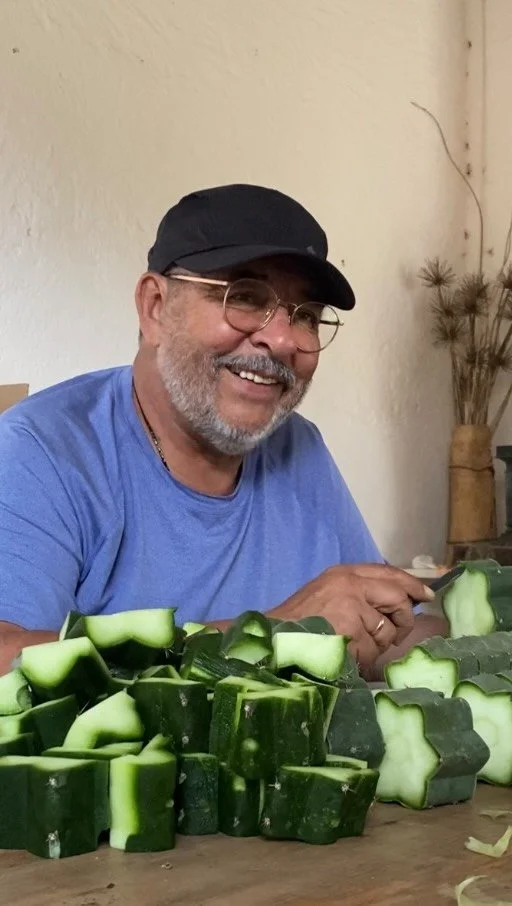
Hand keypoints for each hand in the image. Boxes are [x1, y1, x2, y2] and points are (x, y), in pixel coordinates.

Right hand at [268, 564, 434, 667]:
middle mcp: (349, 583)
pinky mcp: (350, 628)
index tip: (426, 595)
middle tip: (395, 634)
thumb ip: (358, 593)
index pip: (387, 572)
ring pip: (386, 630)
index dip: (410, 584)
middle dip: (402, 619)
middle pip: (397, 597)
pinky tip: (346, 656)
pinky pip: (373, 649)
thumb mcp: (327, 594)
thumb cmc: (298, 622)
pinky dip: (364, 659)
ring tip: (354, 647)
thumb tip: (400, 601)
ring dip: (377, 645)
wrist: (273, 639)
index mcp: (343, 573)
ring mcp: (351, 605)